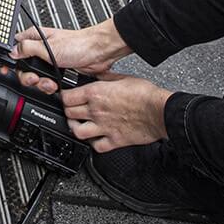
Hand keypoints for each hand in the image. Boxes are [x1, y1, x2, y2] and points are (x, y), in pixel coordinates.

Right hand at [11, 19, 130, 93]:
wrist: (98, 54)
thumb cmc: (78, 44)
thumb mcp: (48, 46)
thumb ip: (27, 48)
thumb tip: (12, 51)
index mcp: (35, 38)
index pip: (15, 48)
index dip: (11, 59)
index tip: (9, 69)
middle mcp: (40, 49)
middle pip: (24, 67)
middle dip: (29, 76)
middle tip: (36, 78)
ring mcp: (48, 61)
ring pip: (35, 76)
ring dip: (41, 83)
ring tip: (50, 83)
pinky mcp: (57, 71)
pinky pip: (47, 82)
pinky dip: (49, 86)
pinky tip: (55, 85)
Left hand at [56, 74, 172, 152]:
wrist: (159, 110)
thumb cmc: (144, 93)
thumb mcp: (122, 77)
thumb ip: (105, 78)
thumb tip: (97, 76)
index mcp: (96, 93)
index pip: (67, 97)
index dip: (64, 97)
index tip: (66, 97)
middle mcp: (96, 111)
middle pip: (69, 113)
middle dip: (68, 112)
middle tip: (72, 111)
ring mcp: (104, 127)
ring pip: (78, 132)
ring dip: (76, 129)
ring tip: (79, 126)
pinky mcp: (114, 140)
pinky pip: (97, 147)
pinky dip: (94, 144)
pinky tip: (96, 139)